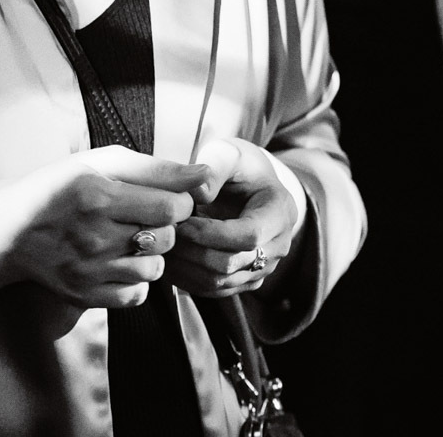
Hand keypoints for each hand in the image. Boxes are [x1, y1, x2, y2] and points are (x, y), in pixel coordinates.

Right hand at [2, 146, 209, 308]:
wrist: (9, 230)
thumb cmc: (59, 187)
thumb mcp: (101, 162)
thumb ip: (156, 168)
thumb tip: (204, 173)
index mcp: (99, 197)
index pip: (171, 207)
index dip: (179, 201)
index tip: (165, 198)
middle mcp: (95, 237)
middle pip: (167, 239)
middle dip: (167, 227)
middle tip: (147, 217)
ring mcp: (89, 271)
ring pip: (155, 270)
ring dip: (152, 255)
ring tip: (132, 240)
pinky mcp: (84, 295)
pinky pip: (135, 296)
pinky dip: (136, 282)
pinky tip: (121, 262)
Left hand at [168, 138, 299, 297]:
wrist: (251, 185)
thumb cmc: (239, 167)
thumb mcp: (229, 153)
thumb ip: (215, 167)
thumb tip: (197, 193)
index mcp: (279, 212)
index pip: (249, 235)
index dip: (211, 234)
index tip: (182, 223)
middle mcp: (277, 246)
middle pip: (231, 263)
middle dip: (193, 251)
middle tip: (165, 235)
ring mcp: (263, 268)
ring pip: (220, 282)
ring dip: (186, 267)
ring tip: (162, 247)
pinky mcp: (244, 280)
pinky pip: (214, 290)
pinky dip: (187, 278)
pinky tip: (169, 260)